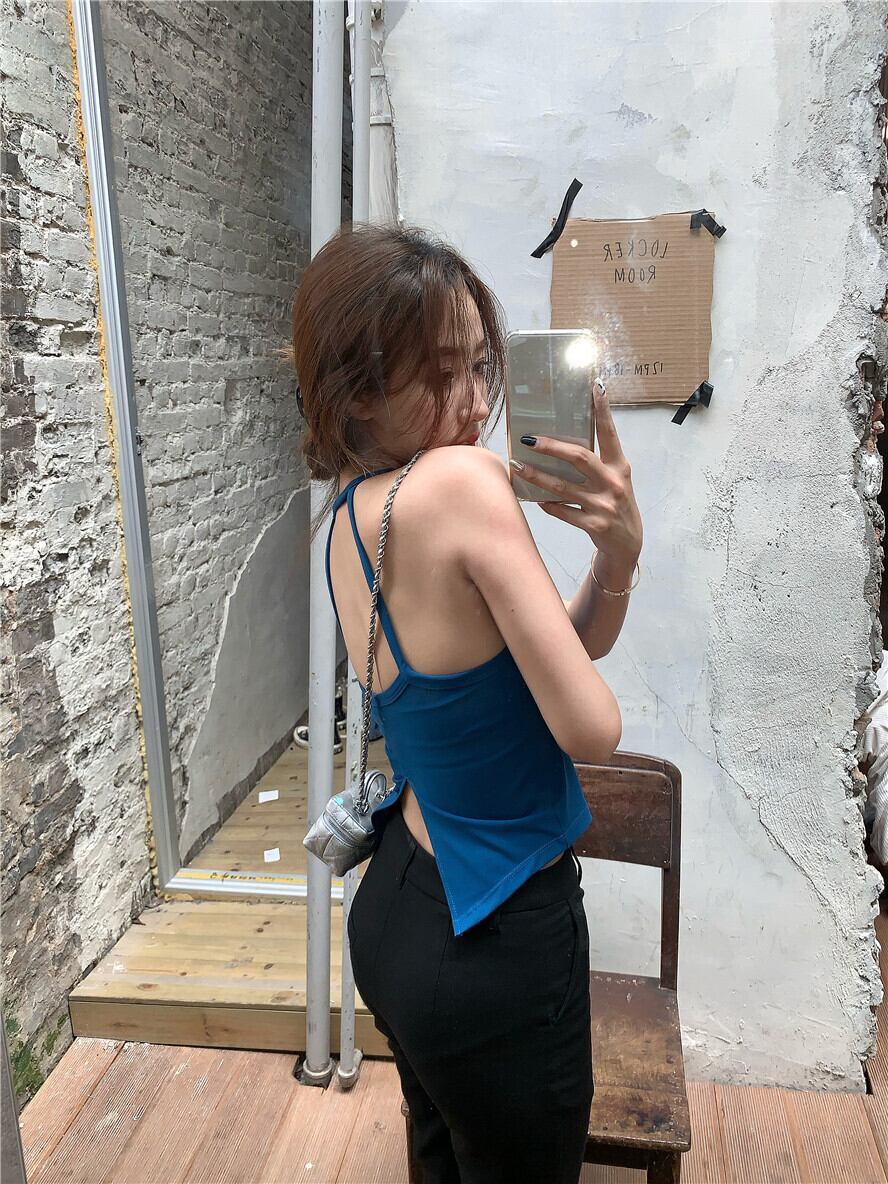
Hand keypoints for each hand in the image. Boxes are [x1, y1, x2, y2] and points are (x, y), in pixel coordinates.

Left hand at [514, 380, 642, 565]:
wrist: (627, 543)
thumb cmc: (615, 503)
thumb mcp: (614, 479)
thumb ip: (597, 461)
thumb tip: (562, 440)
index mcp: (619, 466)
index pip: (610, 433)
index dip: (603, 410)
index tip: (595, 387)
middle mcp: (613, 482)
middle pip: (579, 457)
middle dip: (551, 447)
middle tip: (528, 439)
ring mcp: (604, 505)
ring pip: (562, 487)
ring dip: (536, 476)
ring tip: (517, 466)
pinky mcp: (594, 524)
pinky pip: (561, 511)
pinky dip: (546, 504)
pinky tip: (533, 498)